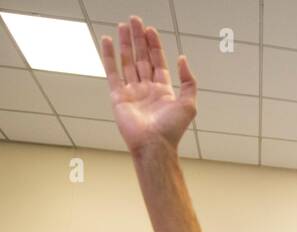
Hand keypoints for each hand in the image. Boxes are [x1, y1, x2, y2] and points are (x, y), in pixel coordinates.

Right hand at [100, 17, 195, 153]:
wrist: (154, 145)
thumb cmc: (172, 129)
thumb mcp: (189, 103)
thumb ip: (189, 80)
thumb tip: (183, 59)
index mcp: (163, 89)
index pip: (157, 61)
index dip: (154, 45)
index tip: (149, 29)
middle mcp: (146, 88)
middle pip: (141, 58)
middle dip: (138, 39)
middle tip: (134, 20)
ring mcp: (132, 92)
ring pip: (127, 62)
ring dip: (124, 43)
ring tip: (122, 26)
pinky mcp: (118, 96)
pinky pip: (112, 72)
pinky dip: (109, 56)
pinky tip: (107, 41)